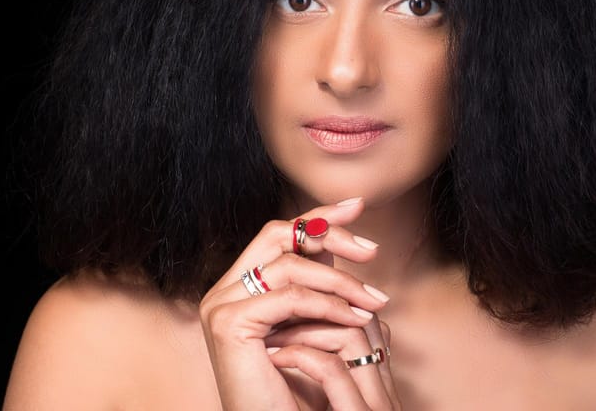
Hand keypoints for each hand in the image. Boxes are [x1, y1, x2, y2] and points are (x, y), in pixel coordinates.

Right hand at [199, 198, 398, 409]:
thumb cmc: (298, 389)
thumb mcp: (314, 325)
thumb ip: (319, 286)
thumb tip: (346, 242)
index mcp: (240, 286)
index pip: (279, 234)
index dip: (318, 215)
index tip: (358, 205)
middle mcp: (224, 290)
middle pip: (278, 234)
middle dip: (329, 232)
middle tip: (372, 251)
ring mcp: (221, 305)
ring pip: (289, 265)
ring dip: (341, 280)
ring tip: (374, 301)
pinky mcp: (229, 324)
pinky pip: (290, 298)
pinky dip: (329, 304)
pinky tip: (355, 318)